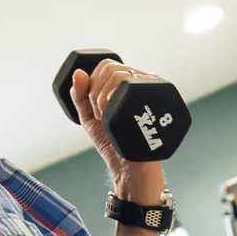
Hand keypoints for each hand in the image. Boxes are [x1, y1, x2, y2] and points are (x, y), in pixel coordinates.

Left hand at [69, 63, 164, 203]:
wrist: (131, 170)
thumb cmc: (114, 145)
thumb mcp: (90, 118)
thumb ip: (80, 95)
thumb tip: (78, 73)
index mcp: (129, 83)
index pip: (107, 65)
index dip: (93, 84)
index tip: (96, 109)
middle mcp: (143, 84)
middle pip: (111, 68)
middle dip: (96, 94)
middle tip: (102, 116)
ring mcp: (152, 92)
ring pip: (119, 77)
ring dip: (104, 101)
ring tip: (111, 121)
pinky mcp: (158, 103)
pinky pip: (129, 91)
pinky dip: (115, 106)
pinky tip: (119, 121)